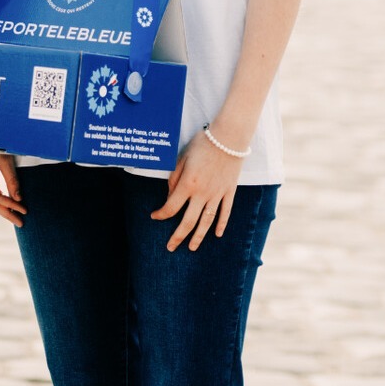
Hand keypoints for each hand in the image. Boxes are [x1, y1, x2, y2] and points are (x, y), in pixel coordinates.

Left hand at [151, 131, 240, 251]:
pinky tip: (217, 234)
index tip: (154, 216)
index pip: (171, 207)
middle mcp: (202, 194)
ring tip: (192, 247)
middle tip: (170, 247)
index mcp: (188, 184)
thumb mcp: (182, 158)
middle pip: (188, 221)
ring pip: (207, 221)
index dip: (161, 214)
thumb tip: (170, 196)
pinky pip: (225, 212)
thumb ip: (174, 179)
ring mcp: (217, 194)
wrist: (229, 138)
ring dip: (198, 236)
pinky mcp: (229, 192)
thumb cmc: (202, 144)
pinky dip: (221, 224)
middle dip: (177, 236)